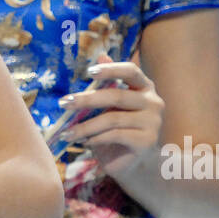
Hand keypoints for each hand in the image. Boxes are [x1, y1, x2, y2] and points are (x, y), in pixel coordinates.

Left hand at [59, 60, 163, 176]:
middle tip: (64, 103)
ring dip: (86, 126)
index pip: (131, 71)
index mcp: (145, 87)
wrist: (134, 163)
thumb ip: (107, 83)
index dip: (111, 69)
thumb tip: (100, 54)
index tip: (88, 72)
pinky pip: (116, 135)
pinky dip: (96, 138)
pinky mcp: (147, 141)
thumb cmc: (119, 130)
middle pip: (117, 96)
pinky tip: (84, 142)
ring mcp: (153, 122)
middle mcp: (153, 102)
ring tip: (68, 132)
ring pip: (113, 119)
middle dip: (87, 100)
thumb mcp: (110, 106)